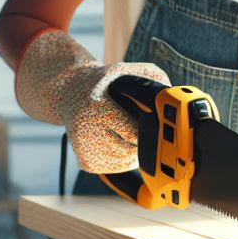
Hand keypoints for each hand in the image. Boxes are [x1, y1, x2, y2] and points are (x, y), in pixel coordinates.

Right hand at [15, 29, 168, 172]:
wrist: (66, 94)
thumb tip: (170, 91)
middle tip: (141, 126)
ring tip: (129, 132)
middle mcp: (86, 131)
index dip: (147, 129)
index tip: (153, 122)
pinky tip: (119, 141)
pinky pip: (118, 168)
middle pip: (132, 149)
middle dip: (143, 140)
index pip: (132, 132)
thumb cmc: (103, 82)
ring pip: (127, 162)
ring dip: (136, 151)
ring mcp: (84, 150)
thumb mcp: (123, 70)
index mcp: (97, 108)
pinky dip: (125, 158)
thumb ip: (149, 75)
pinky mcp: (86, 163)